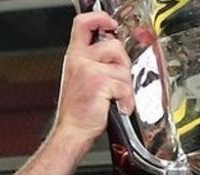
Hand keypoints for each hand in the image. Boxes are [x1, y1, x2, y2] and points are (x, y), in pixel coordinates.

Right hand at [54, 12, 133, 145]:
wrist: (72, 131)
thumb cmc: (78, 110)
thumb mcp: (81, 79)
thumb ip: (94, 61)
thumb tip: (115, 53)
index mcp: (75, 57)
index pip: (83, 24)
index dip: (100, 19)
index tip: (111, 24)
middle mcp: (79, 61)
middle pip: (113, 44)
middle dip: (123, 63)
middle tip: (118, 80)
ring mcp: (89, 71)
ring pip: (122, 68)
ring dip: (125, 86)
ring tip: (115, 98)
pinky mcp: (99, 83)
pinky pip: (124, 86)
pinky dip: (126, 99)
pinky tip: (118, 106)